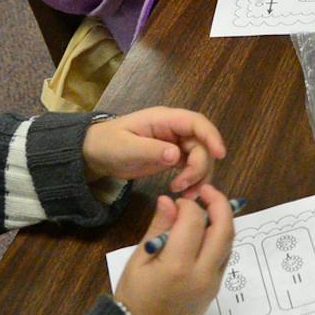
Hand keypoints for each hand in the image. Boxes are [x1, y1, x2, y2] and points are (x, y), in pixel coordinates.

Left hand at [83, 106, 226, 191]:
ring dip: (198, 177)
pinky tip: (183, 193)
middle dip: (199, 167)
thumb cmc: (107, 144)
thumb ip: (150, 150)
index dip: (211, 137)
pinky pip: (192, 167)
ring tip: (183, 195)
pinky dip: (192, 181)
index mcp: (164, 119)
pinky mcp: (173, 157)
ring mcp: (176, 144)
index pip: (196, 123)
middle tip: (182, 188)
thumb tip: (176, 155)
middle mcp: (175, 130)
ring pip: (200, 158)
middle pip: (201, 145)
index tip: (220, 155)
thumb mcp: (125, 148)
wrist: (94, 154)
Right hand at [112, 187, 235, 314]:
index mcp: (178, 266)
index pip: (194, 221)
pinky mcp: (215, 290)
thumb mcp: (138, 260)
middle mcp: (202, 274)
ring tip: (207, 209)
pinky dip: (219, 240)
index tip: (175, 203)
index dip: (187, 205)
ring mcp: (212, 284)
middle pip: (225, 230)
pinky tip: (205, 233)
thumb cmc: (133, 298)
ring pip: (229, 244)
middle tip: (206, 191)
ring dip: (222, 222)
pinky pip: (224, 258)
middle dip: (219, 204)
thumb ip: (158, 228)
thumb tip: (168, 201)